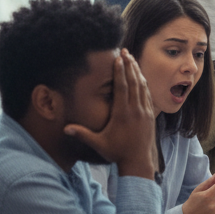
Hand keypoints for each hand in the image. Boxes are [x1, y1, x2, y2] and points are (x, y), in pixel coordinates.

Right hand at [64, 51, 156, 178]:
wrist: (138, 161)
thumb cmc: (117, 152)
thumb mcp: (98, 143)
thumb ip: (82, 134)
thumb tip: (64, 128)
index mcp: (123, 113)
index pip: (122, 87)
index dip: (120, 72)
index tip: (118, 59)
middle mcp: (136, 109)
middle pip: (134, 82)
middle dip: (129, 66)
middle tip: (125, 52)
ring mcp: (145, 111)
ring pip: (142, 86)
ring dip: (137, 72)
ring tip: (132, 60)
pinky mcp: (150, 114)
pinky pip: (147, 94)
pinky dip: (143, 83)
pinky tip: (140, 77)